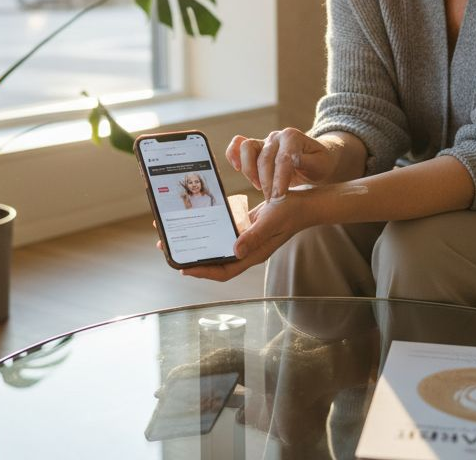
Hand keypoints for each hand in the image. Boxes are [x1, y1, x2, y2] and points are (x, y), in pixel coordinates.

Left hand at [181, 190, 316, 281]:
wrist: (305, 204)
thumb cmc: (291, 212)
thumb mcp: (271, 221)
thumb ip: (253, 236)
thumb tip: (235, 251)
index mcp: (252, 254)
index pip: (223, 271)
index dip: (202, 272)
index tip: (183, 269)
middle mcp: (246, 251)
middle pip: (216, 261)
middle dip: (193, 258)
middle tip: (169, 248)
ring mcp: (246, 241)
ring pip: (218, 247)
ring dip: (200, 243)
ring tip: (180, 234)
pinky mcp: (246, 229)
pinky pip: (225, 234)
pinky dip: (212, 230)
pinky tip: (201, 221)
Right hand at [227, 129, 337, 200]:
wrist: (316, 160)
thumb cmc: (319, 164)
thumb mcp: (321, 165)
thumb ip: (308, 162)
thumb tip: (293, 160)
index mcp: (293, 137)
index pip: (283, 159)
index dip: (280, 178)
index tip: (279, 196)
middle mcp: (276, 136)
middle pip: (264, 158)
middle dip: (267, 182)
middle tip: (272, 200)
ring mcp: (264, 141)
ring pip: (247, 149)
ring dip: (251, 172)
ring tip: (260, 188)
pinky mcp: (256, 148)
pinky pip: (238, 145)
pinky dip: (233, 154)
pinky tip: (237, 168)